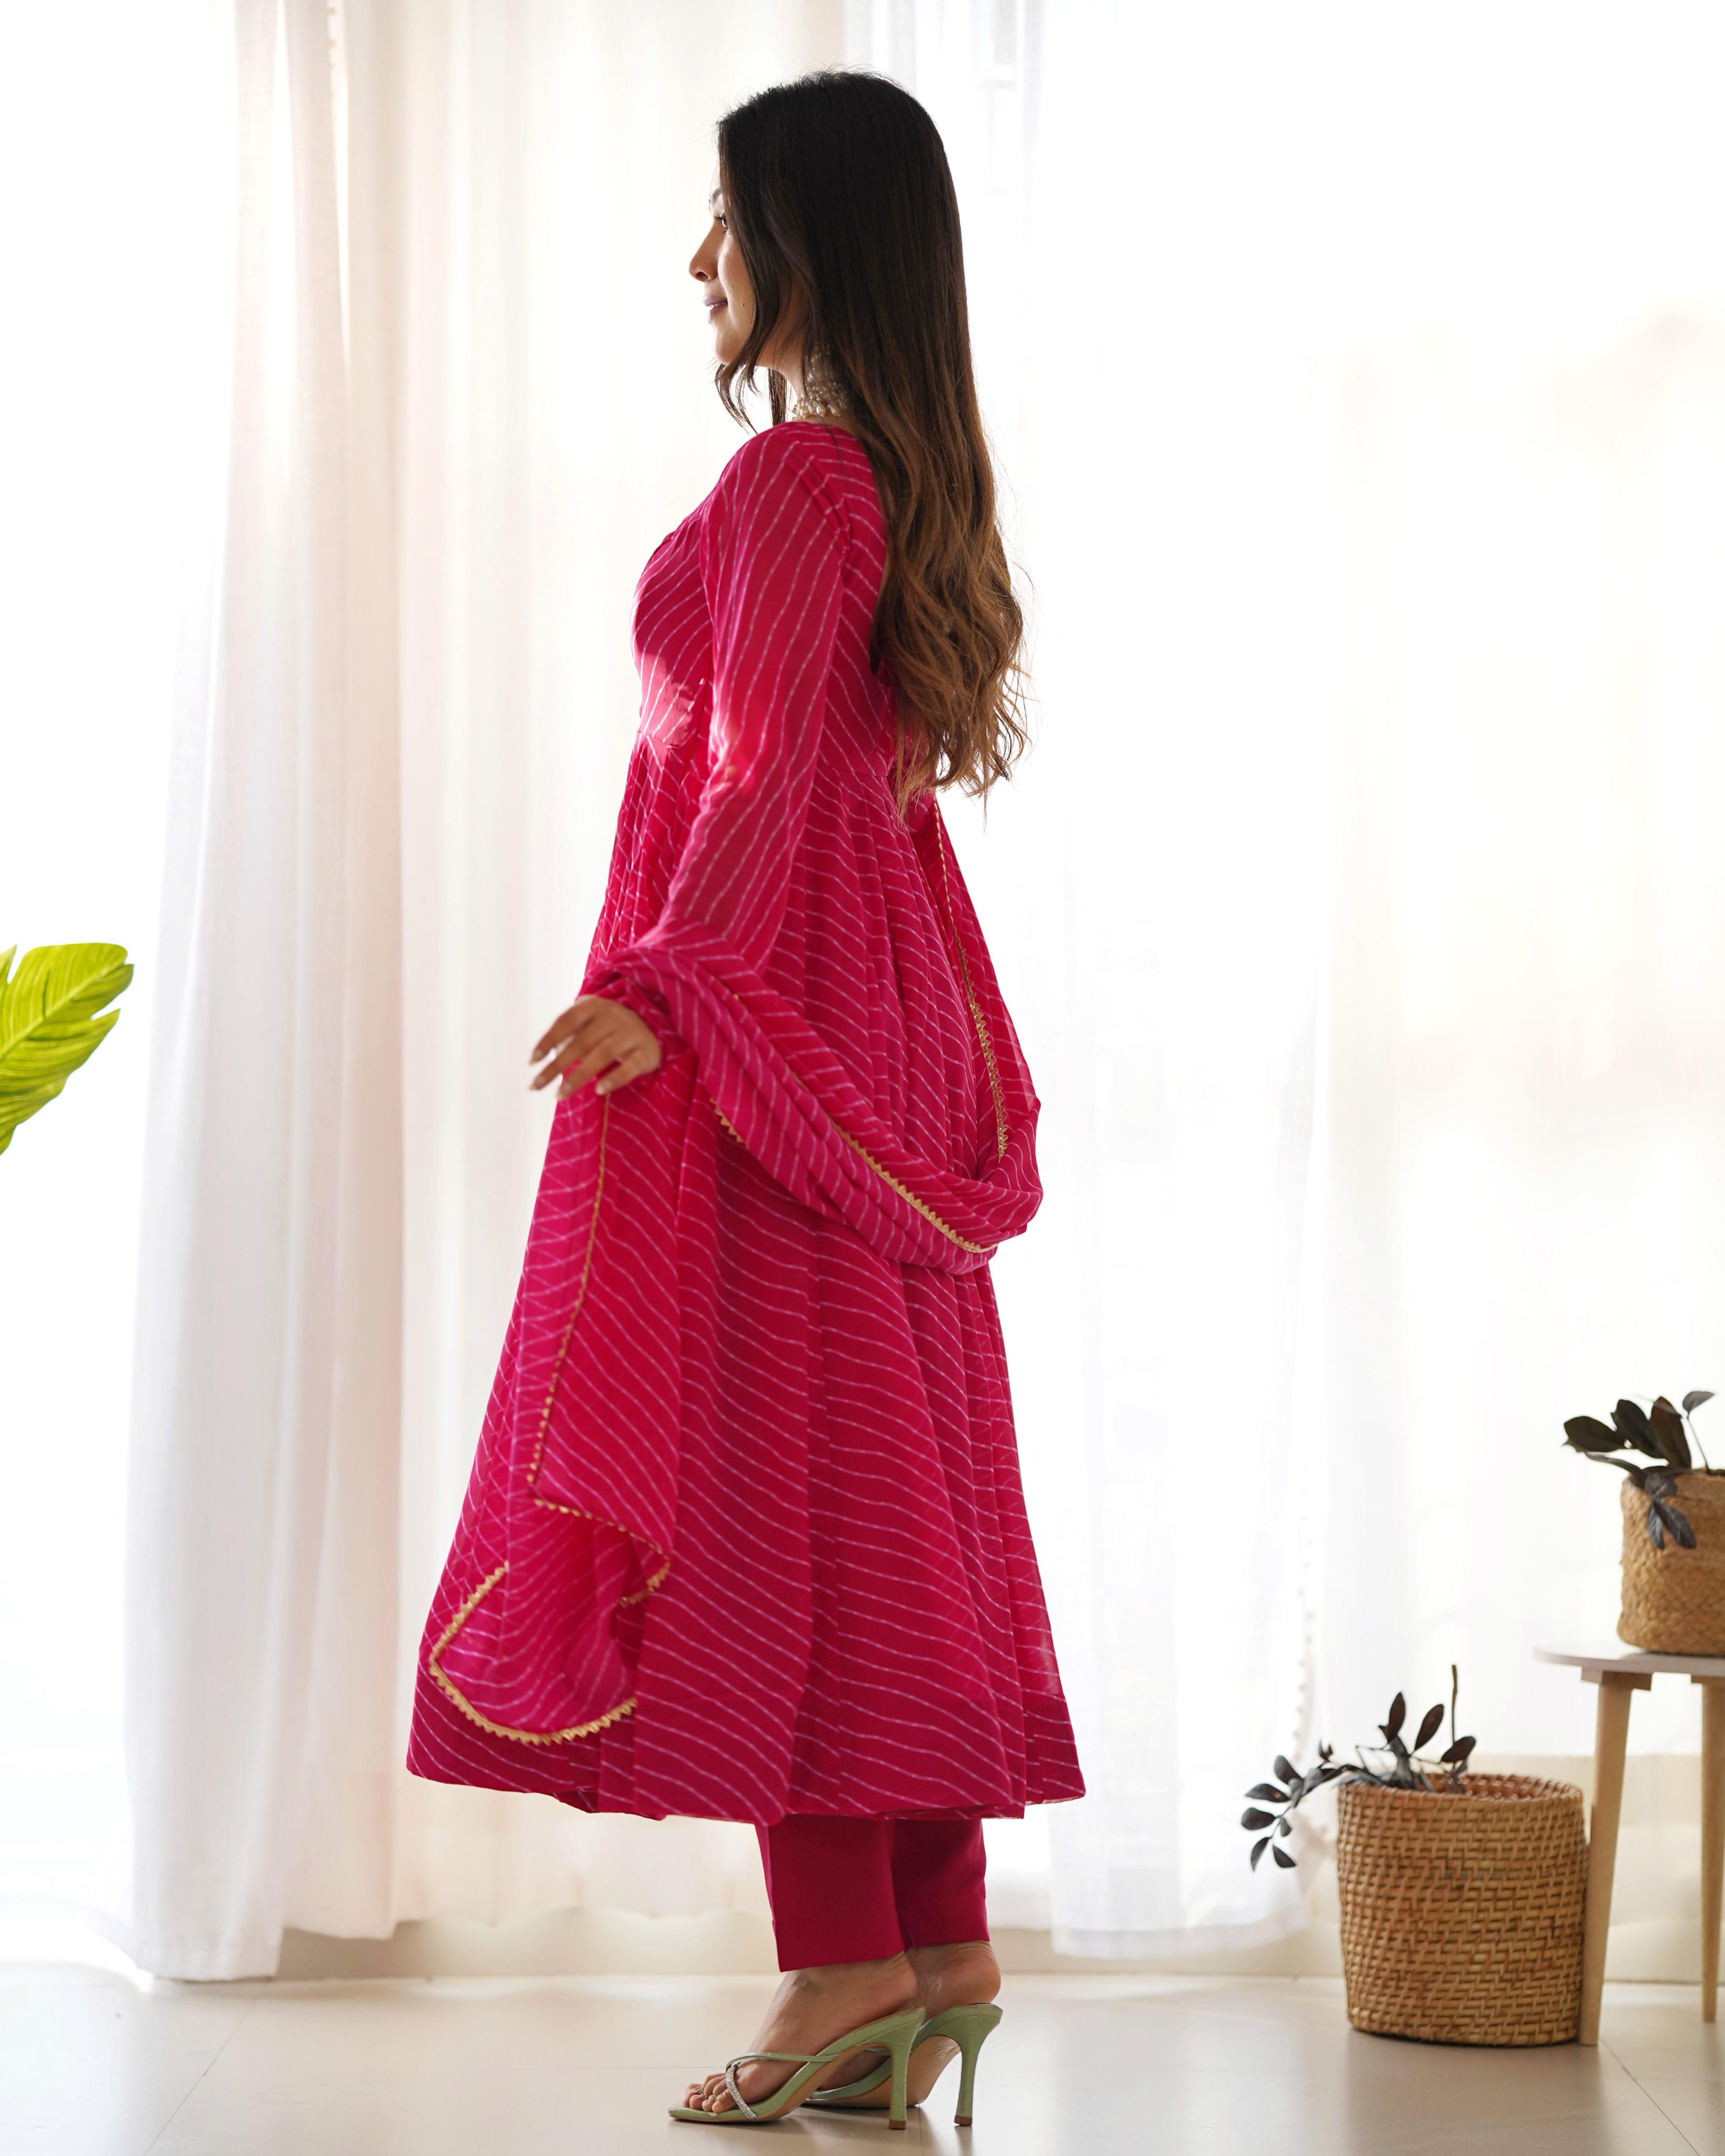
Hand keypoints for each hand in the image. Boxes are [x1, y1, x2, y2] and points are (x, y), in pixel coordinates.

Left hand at [530, 994, 661, 1098]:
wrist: (649, 1027)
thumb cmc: (607, 1028)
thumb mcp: (587, 1023)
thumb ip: (567, 1036)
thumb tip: (540, 1059)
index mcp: (593, 1006)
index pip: (566, 1021)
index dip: (547, 1041)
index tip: (532, 1062)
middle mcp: (613, 1016)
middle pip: (581, 1042)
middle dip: (556, 1066)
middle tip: (536, 1086)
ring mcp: (631, 1033)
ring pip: (602, 1055)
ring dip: (578, 1076)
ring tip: (560, 1095)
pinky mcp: (646, 1052)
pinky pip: (630, 1067)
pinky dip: (615, 1078)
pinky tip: (598, 1090)